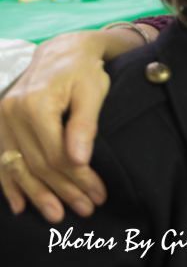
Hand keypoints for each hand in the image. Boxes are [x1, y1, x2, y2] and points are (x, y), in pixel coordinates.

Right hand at [0, 31, 112, 222]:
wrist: (61, 51)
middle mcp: (12, 114)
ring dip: (39, 195)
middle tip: (86, 209)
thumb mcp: (92, 91)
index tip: (98, 194)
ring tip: (58, 215)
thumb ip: (84, 125)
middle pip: (39, 164)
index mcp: (36, 105)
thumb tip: (79, 160)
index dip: (78, 179)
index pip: (57, 154)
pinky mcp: (0, 124)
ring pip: (19, 167)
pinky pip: (2, 160)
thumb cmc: (83, 71)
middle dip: (63, 190)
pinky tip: (20, 206)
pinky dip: (10, 185)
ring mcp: (2, 120)